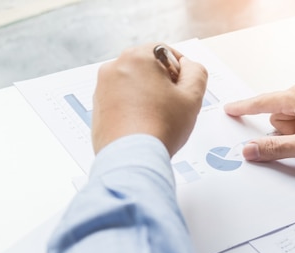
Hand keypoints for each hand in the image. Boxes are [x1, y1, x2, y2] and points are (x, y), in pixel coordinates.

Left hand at [92, 43, 207, 156]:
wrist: (133, 158)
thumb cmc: (160, 128)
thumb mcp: (192, 97)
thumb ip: (197, 72)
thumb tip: (189, 66)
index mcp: (137, 58)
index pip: (165, 51)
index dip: (181, 70)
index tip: (185, 88)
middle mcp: (114, 68)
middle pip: (147, 68)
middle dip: (163, 83)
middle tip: (174, 106)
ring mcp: (102, 88)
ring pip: (133, 85)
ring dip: (148, 96)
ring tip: (159, 119)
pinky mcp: (98, 108)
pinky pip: (121, 101)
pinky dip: (134, 109)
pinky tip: (145, 126)